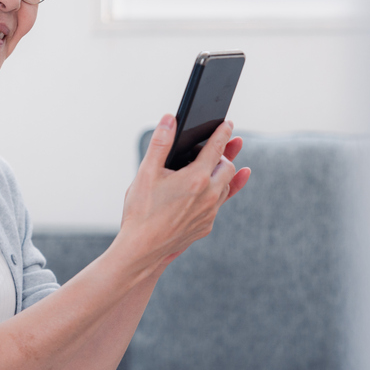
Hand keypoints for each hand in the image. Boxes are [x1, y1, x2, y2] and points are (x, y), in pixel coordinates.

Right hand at [118, 115, 252, 273]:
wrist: (142, 250)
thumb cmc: (141, 211)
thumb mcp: (146, 172)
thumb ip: (160, 142)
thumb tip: (170, 119)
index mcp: (197, 178)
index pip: (217, 148)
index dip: (223, 133)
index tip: (228, 123)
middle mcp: (209, 195)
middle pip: (228, 167)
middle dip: (223, 154)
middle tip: (214, 147)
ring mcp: (210, 213)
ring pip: (225, 187)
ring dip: (221, 174)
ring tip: (214, 166)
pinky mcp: (206, 226)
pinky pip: (218, 205)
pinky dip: (215, 193)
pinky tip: (208, 191)